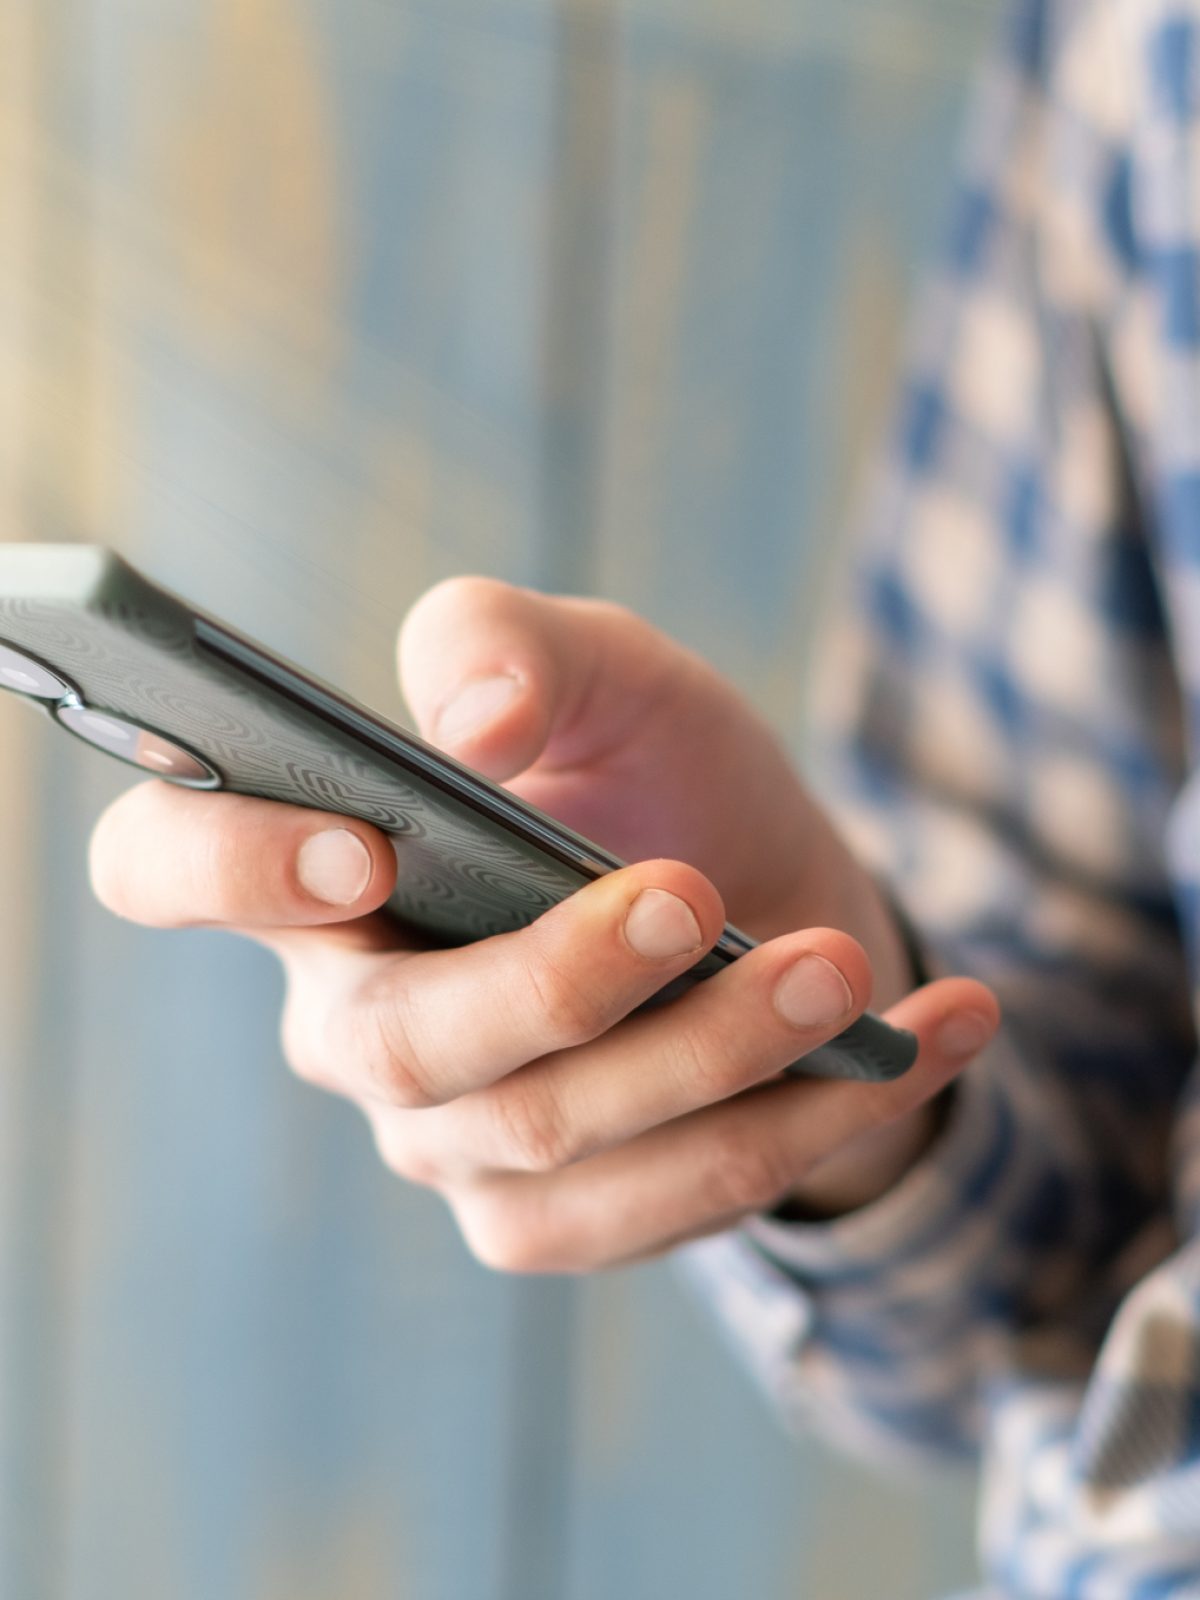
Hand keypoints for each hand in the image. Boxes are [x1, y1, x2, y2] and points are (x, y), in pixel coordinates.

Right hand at [87, 579, 998, 1268]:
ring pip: (551, 1135)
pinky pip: (666, 1199)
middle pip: (400, 1046)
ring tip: (839, 967)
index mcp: (322, 866)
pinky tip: (925, 1037)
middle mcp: (357, 1018)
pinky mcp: (556, 1213)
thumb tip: (472, 718)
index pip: (170, 866)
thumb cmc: (666, 781)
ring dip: (713, 1054)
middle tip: (692, 895)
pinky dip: (809, 1119)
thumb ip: (516, 643)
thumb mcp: (614, 674)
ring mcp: (451, 1135)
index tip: (364, 843)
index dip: (226, 865)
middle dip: (557, 983)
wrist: (783, 902)